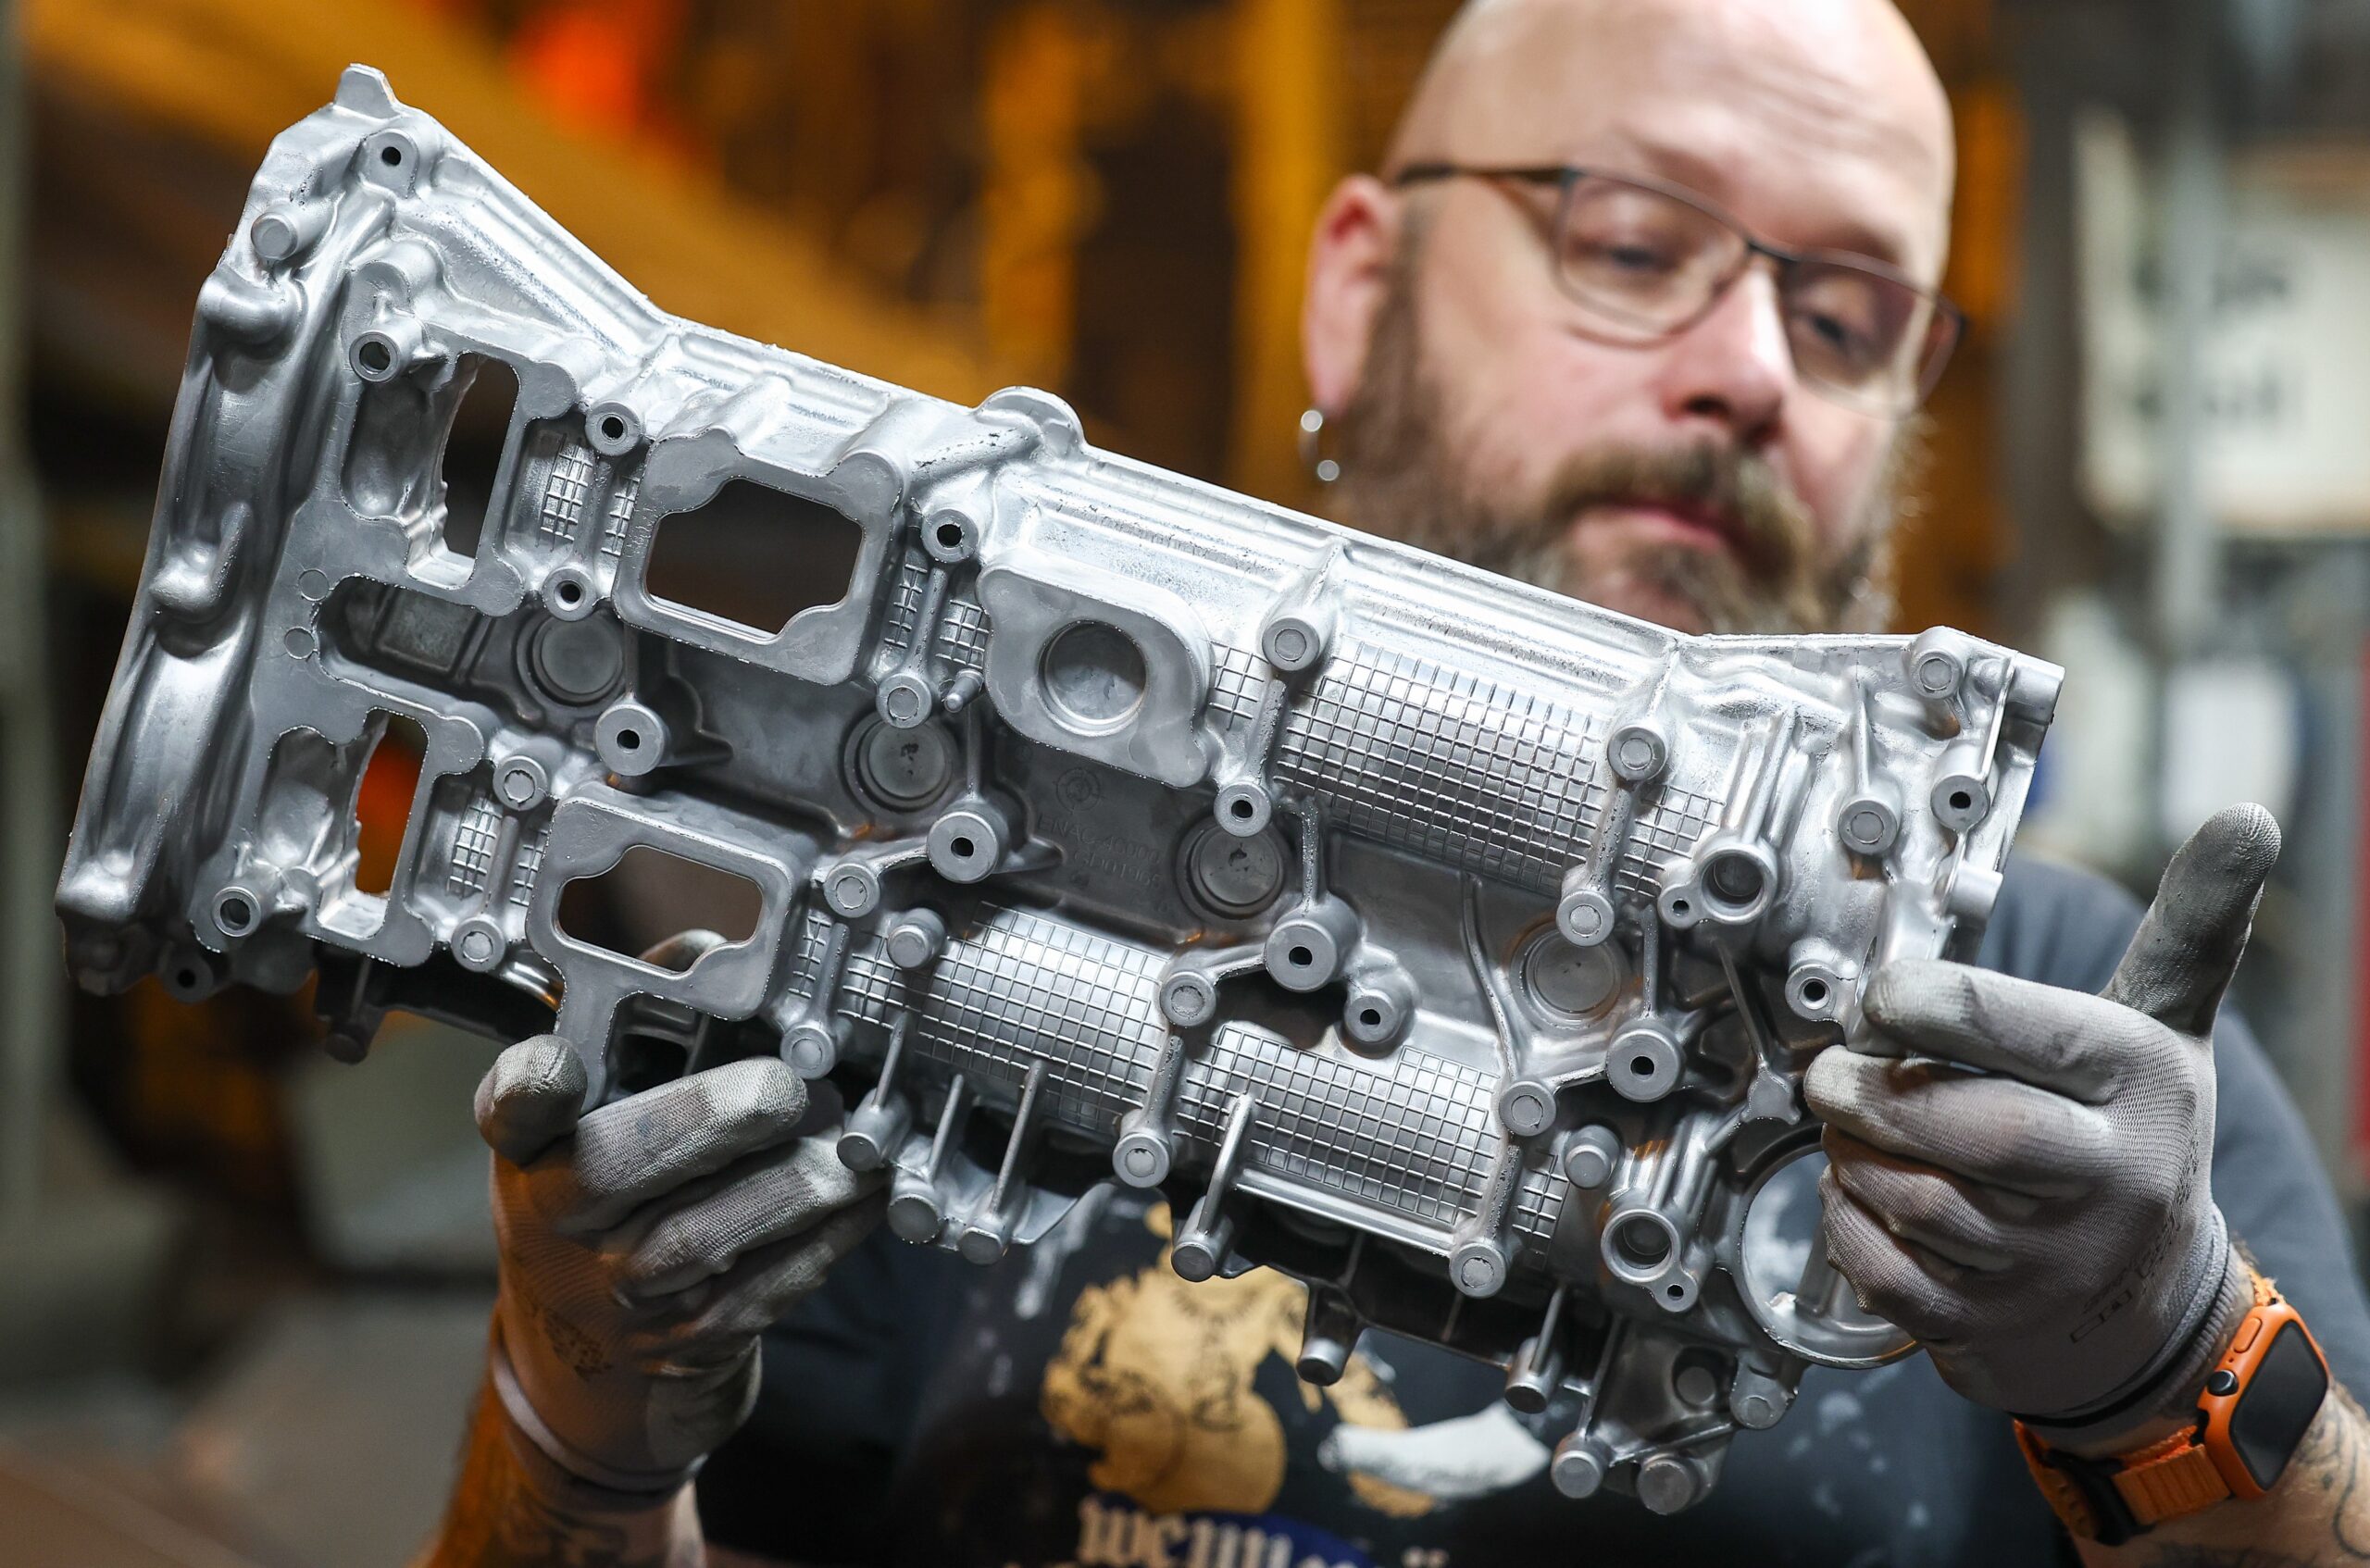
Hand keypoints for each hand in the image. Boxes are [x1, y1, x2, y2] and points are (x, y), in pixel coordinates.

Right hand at [476, 968, 885, 1489]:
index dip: (533, 1085)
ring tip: (852, 1144)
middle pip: (614, 1170)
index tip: (561, 1065)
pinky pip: (764, 1287)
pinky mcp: (687, 1340)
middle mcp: (555, 1220)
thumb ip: (653, 1018)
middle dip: (712, 1118)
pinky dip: (827, 1237)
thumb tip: (712, 951)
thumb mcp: (607, 1105)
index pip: (512, 1105)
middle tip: (785, 1089)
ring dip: (794, 1182)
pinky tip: (864, 1195)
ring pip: (704, 1238)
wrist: (598, 1344)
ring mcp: (619, 1291)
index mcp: (531, 1144)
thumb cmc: (617, 1187)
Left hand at [1805, 804, 2278, 1430]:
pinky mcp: (1991, 1324)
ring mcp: (2050, 1263)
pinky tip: (1854, 1189)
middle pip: (1967, 1128)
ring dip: (1849, 1151)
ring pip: (1915, 1200)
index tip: (1880, 996)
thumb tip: (2247, 819)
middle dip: (1873, 1089)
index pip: (2017, 1029)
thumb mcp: (2168, 1030)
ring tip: (1844, 1120)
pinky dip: (1844, 1225)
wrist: (2150, 1304)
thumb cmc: (2134, 1136)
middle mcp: (2108, 1180)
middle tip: (1832, 1065)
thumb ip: (2186, 925)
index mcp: (2140, 1086)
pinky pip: (1886, 1274)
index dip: (1922, 1002)